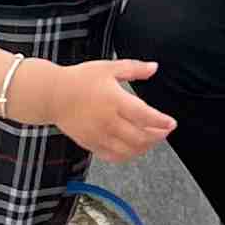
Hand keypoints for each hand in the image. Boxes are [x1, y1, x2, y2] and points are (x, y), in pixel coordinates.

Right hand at [43, 57, 174, 161]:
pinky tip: (134, 148)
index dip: (161, 122)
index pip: (144, 117)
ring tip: (152, 139)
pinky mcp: (91, 144)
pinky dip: (127, 155)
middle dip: (157, 137)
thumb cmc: (80, 79)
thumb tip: (154, 67)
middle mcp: (108, 121)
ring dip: (144, 148)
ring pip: (128, 150)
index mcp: (114, 101)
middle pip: (140, 137)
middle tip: (165, 131)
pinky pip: (113, 156)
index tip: (172, 124)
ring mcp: (99, 135)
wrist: (52, 95)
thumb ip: (134, 69)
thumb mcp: (108, 68)